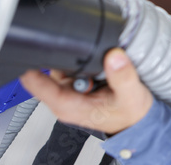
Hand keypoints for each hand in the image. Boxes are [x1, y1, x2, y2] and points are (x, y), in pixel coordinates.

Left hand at [20, 48, 152, 134]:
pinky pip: (71, 66)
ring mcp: (70, 91)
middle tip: (91, 62)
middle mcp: (65, 99)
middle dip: (65, 58)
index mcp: (70, 106)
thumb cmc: (130, 113)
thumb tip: (114, 56)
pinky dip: (82, 60)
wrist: (136, 119)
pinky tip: (97, 65)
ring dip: (76, 59)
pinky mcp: (76, 85)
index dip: (33, 68)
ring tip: (98, 67)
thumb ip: (122, 76)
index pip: (39, 87)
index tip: (38, 52)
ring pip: (60, 65)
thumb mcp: (131, 95)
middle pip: (48, 70)